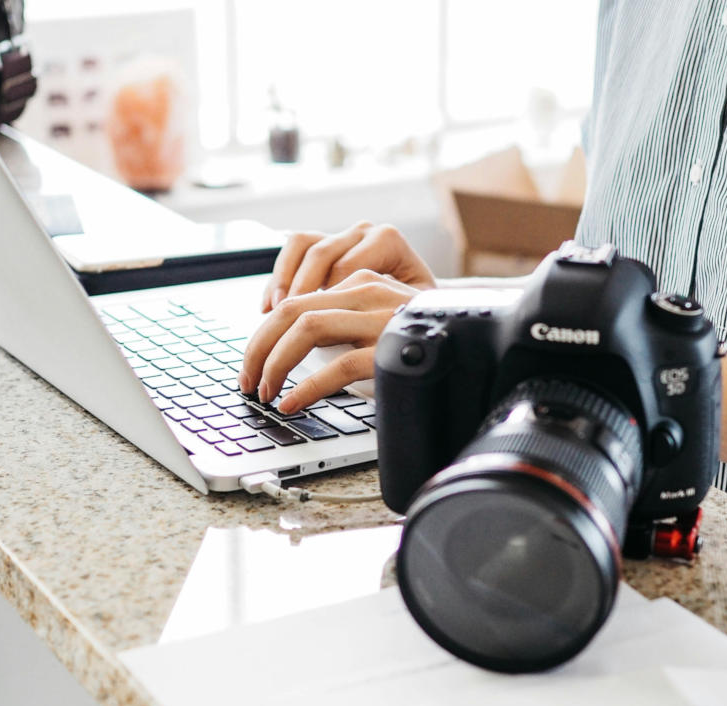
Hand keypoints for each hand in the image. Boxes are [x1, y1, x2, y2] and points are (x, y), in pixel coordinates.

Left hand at [239, 270, 417, 412]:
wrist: (480, 345)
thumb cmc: (426, 343)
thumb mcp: (378, 326)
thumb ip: (343, 326)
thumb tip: (289, 354)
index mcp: (363, 282)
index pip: (297, 298)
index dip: (265, 332)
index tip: (253, 362)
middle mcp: (370, 292)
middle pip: (293, 309)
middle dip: (259, 346)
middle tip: (247, 380)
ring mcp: (382, 318)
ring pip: (307, 328)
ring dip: (276, 363)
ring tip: (265, 392)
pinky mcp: (392, 348)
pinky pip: (338, 365)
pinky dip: (307, 386)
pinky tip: (294, 403)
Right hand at [261, 221, 435, 311]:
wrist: (420, 299)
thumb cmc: (415, 309)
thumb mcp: (409, 313)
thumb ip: (385, 316)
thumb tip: (361, 341)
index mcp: (388, 242)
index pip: (346, 267)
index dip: (326, 299)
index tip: (312, 327)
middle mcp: (363, 232)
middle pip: (319, 254)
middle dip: (297, 293)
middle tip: (285, 326)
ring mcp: (342, 235)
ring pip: (301, 245)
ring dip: (283, 281)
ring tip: (275, 313)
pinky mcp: (325, 244)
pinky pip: (294, 249)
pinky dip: (278, 277)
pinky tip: (269, 305)